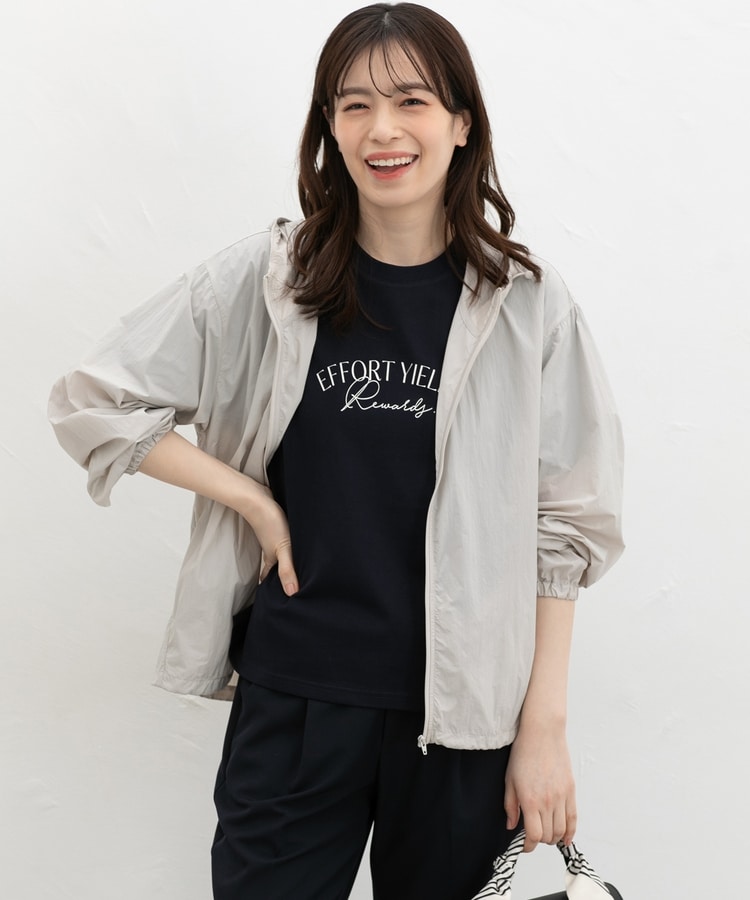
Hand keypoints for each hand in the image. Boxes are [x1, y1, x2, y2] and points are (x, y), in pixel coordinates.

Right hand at [241, 483, 298, 595]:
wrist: (258, 498)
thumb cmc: (271, 523)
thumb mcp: (283, 549)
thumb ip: (287, 569)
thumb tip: (292, 593)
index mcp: (272, 557)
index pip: (269, 576)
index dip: (273, 586)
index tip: (274, 598)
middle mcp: (272, 548)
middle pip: (275, 565)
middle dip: (279, 575)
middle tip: (287, 585)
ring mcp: (274, 537)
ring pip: (279, 552)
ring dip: (285, 560)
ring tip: (294, 566)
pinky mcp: (278, 525)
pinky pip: (283, 539)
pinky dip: (288, 544)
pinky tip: (296, 541)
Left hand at [504, 722, 576, 851]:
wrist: (542, 733)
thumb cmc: (523, 753)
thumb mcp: (509, 780)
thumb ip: (510, 806)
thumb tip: (511, 826)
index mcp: (530, 800)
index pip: (533, 835)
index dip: (528, 846)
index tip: (524, 845)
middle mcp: (547, 802)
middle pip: (548, 835)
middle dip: (540, 840)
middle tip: (533, 836)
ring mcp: (561, 797)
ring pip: (561, 830)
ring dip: (554, 838)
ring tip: (547, 835)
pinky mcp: (571, 790)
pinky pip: (573, 818)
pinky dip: (571, 832)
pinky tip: (566, 838)